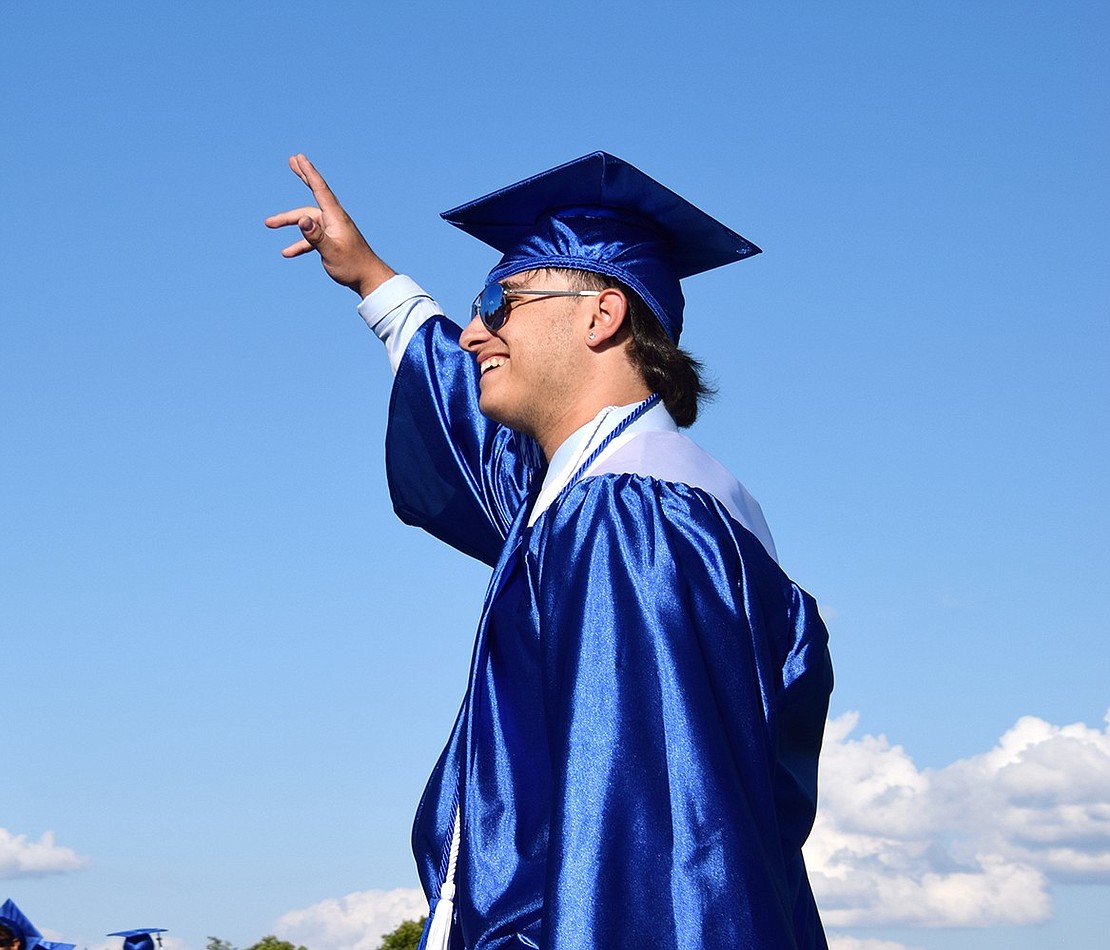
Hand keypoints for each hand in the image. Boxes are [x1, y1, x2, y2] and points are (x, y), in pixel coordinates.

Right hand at [265, 154, 395, 297]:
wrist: (369, 279)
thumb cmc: (352, 266)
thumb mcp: (331, 251)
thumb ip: (315, 236)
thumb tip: (302, 220)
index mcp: (335, 217)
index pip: (320, 189)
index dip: (309, 172)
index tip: (299, 158)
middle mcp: (334, 219)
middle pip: (314, 195)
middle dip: (303, 178)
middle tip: (292, 161)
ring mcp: (333, 229)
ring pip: (307, 220)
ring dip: (289, 221)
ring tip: (268, 223)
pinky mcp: (332, 240)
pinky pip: (312, 237)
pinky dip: (300, 243)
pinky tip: (286, 253)